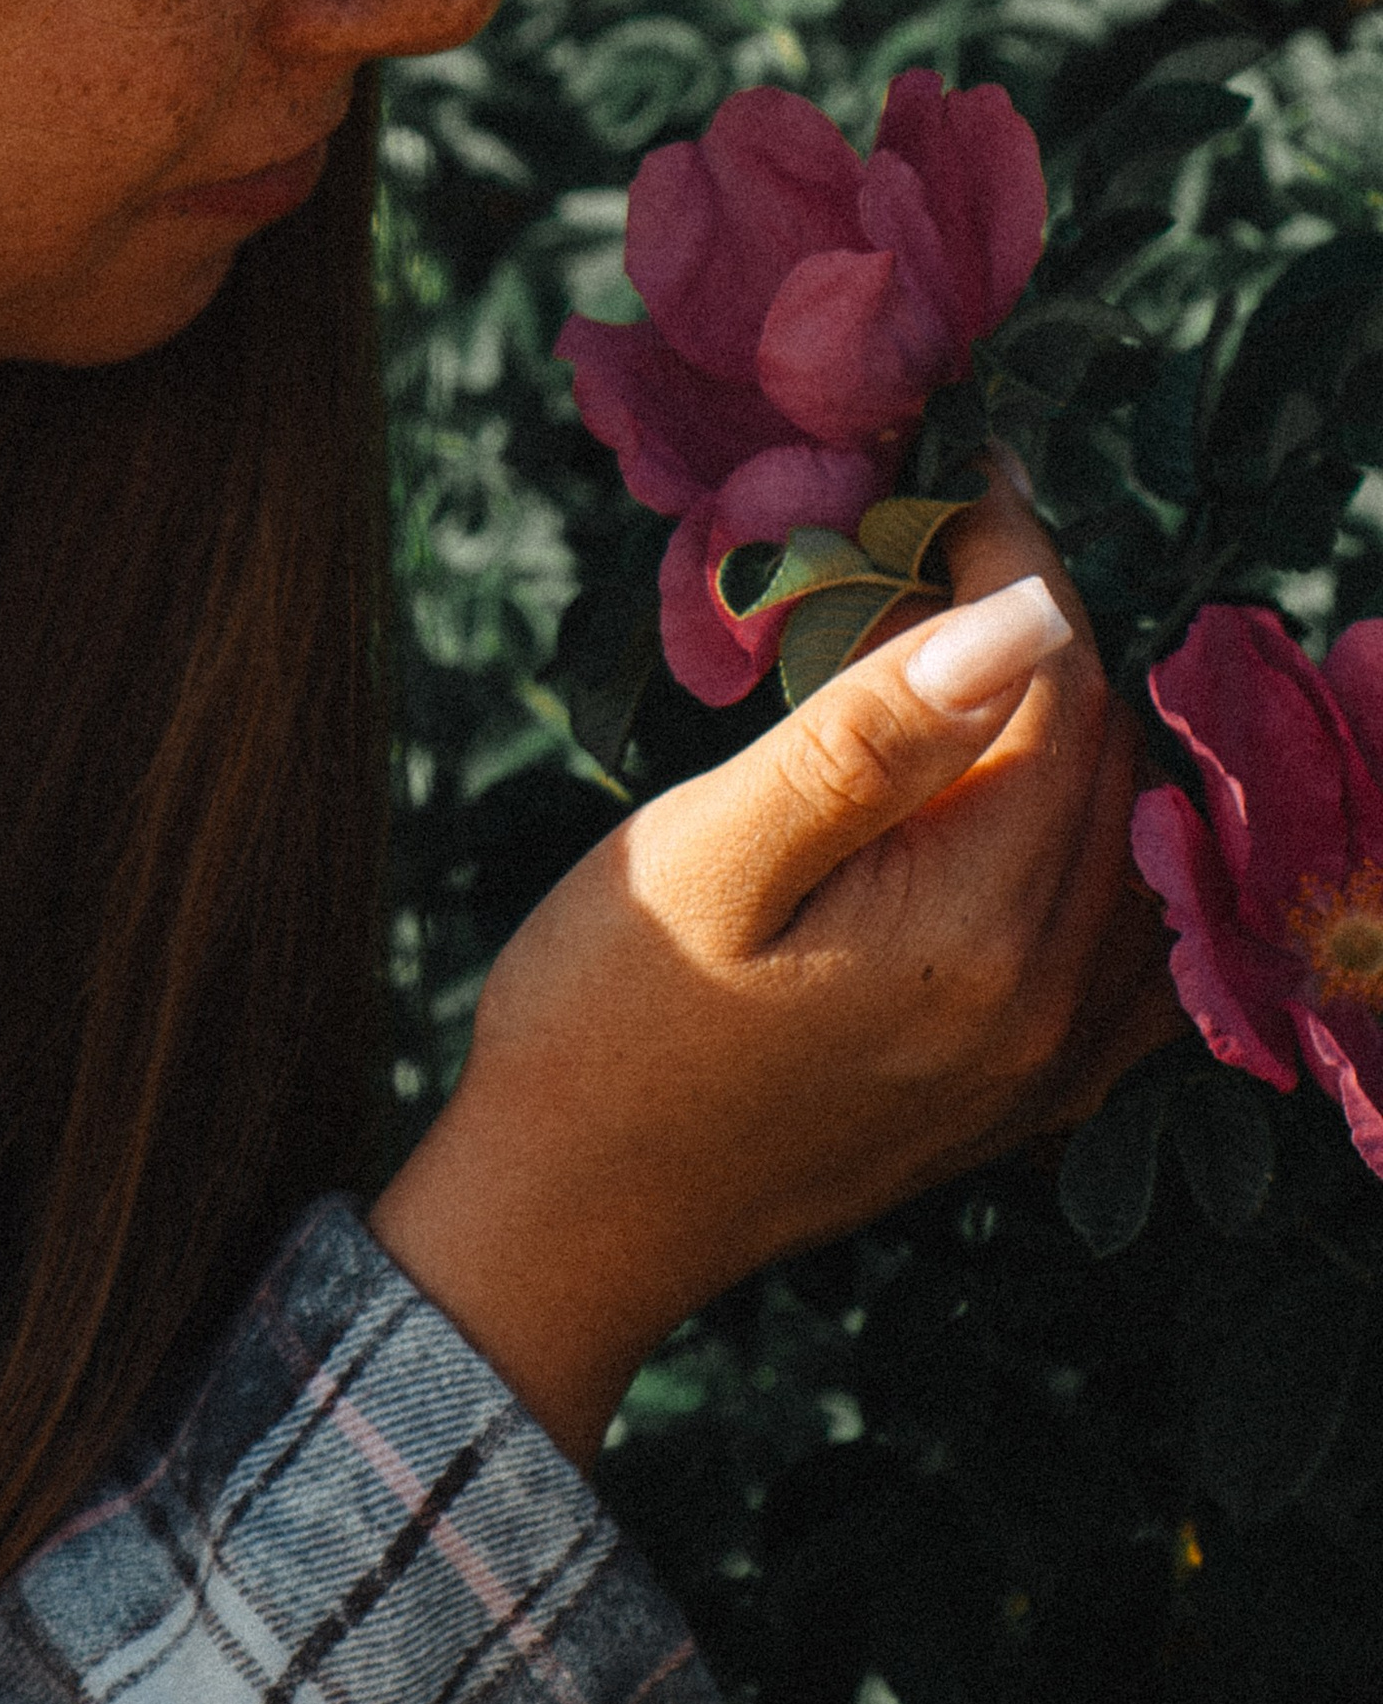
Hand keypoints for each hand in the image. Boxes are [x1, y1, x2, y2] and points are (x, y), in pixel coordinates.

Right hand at [370, 476, 1180, 1468]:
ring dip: (1074, 733)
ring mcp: (1050, 1063)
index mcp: (977, 932)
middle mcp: (1050, 1005)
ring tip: (965, 663)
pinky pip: (1127, 942)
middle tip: (944, 555)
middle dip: (1043, 638)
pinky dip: (1098, 845)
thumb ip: (868, 739)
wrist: (570, 1218)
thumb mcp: (708, 855)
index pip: (1059, 692)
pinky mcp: (1025, 1095)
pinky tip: (1024, 807)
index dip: (1018, 568)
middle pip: (1110, 759)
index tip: (959, 485)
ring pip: (1133, 842)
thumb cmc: (604, 1022)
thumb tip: (1020, 618)